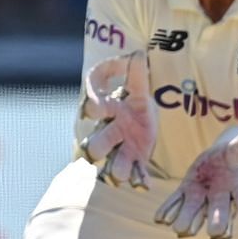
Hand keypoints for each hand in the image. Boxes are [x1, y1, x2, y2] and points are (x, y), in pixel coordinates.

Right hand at [80, 53, 154, 188]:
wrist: (143, 126)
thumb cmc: (136, 106)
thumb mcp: (139, 89)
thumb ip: (137, 74)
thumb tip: (137, 53)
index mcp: (111, 110)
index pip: (93, 105)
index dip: (93, 106)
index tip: (98, 106)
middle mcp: (111, 130)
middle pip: (96, 141)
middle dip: (98, 146)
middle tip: (97, 151)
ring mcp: (122, 147)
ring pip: (112, 161)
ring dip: (116, 167)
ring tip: (121, 175)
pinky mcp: (134, 159)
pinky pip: (134, 171)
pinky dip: (138, 179)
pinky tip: (144, 184)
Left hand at [154, 122, 237, 238]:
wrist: (222, 158)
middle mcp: (222, 196)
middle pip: (221, 209)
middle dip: (218, 219)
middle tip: (215, 231)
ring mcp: (203, 195)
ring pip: (196, 209)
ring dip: (188, 218)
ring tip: (180, 228)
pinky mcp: (186, 191)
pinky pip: (176, 201)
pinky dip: (169, 210)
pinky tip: (161, 218)